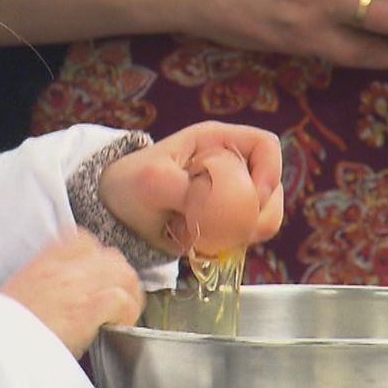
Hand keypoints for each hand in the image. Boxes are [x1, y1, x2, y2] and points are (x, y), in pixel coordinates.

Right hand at [0, 230, 143, 357]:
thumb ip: (44, 285)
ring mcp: (76, 285)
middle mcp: (62, 267)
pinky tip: (117, 327)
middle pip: (112, 257)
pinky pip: (121, 300)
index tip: (100, 279)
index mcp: (44, 260)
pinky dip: (126, 313)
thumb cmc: (2, 328)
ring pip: (124, 274)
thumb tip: (62, 297)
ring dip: (129, 295)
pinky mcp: (87, 309)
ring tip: (122, 316)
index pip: (84, 240)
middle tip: (118, 301)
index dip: (99, 259)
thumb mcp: (18, 293)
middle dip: (120, 279)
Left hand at [97, 123, 283, 256]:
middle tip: (224, 228)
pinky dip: (229, 246)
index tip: (252, 198)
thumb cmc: (130, 182)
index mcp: (218, 142)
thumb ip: (183, 187)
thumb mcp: (151, 180)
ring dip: (242, 233)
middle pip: (272, 188)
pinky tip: (199, 244)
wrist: (115, 210)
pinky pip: (245, 237)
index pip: (267, 146)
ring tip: (202, 235)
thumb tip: (212, 201)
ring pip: (263, 217)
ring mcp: (231, 195)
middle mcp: (231, 166)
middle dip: (256, 213)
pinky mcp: (225, 222)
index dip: (269, 172)